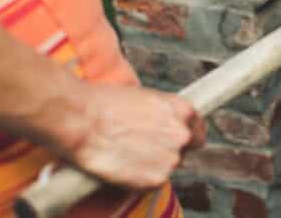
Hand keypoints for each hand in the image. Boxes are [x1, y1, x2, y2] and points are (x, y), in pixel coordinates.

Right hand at [52, 82, 205, 189]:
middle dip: (169, 151)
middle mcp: (183, 135)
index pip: (198, 131)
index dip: (186, 137)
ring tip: (127, 155)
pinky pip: (152, 183)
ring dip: (153, 165)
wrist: (82, 121)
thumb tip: (164, 126)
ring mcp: (171, 159)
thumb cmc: (105, 104)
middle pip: (186, 151)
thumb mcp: (145, 98)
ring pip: (168, 168)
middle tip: (145, 150)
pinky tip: (123, 167)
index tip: (176, 141)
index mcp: (183, 110)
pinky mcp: (155, 180)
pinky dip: (139, 179)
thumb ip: (164, 115)